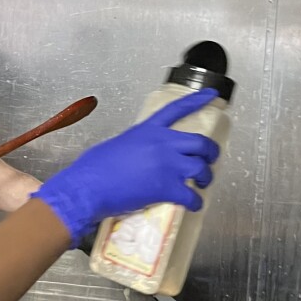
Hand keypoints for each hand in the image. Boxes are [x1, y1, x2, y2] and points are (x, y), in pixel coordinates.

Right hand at [31, 88, 220, 246]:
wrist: (89, 186)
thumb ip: (137, 145)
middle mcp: (162, 144)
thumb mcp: (118, 144)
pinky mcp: (167, 188)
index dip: (197, 101)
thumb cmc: (94, 167)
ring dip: (204, 179)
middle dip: (210, 154)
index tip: (212, 96)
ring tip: (200, 185)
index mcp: (148, 130)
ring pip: (202, 169)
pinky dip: (195, 203)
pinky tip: (192, 205)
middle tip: (208, 161)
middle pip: (201, 143)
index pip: (177, 109)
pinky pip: (192, 196)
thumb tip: (140, 156)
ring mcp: (167, 165)